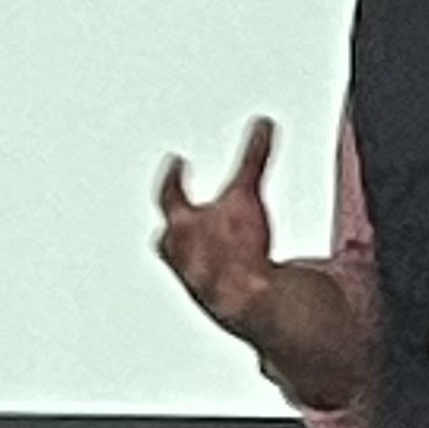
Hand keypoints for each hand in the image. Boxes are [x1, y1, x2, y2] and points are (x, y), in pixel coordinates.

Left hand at [155, 116, 279, 333]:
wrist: (246, 302)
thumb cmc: (235, 253)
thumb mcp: (246, 195)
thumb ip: (253, 158)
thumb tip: (261, 125)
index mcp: (180, 223)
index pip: (169, 192)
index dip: (174, 175)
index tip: (176, 162)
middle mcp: (178, 254)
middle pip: (168, 233)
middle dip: (175, 221)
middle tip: (179, 211)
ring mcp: (192, 280)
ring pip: (184, 260)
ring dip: (193, 250)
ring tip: (211, 244)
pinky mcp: (212, 300)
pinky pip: (209, 281)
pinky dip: (217, 273)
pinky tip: (236, 273)